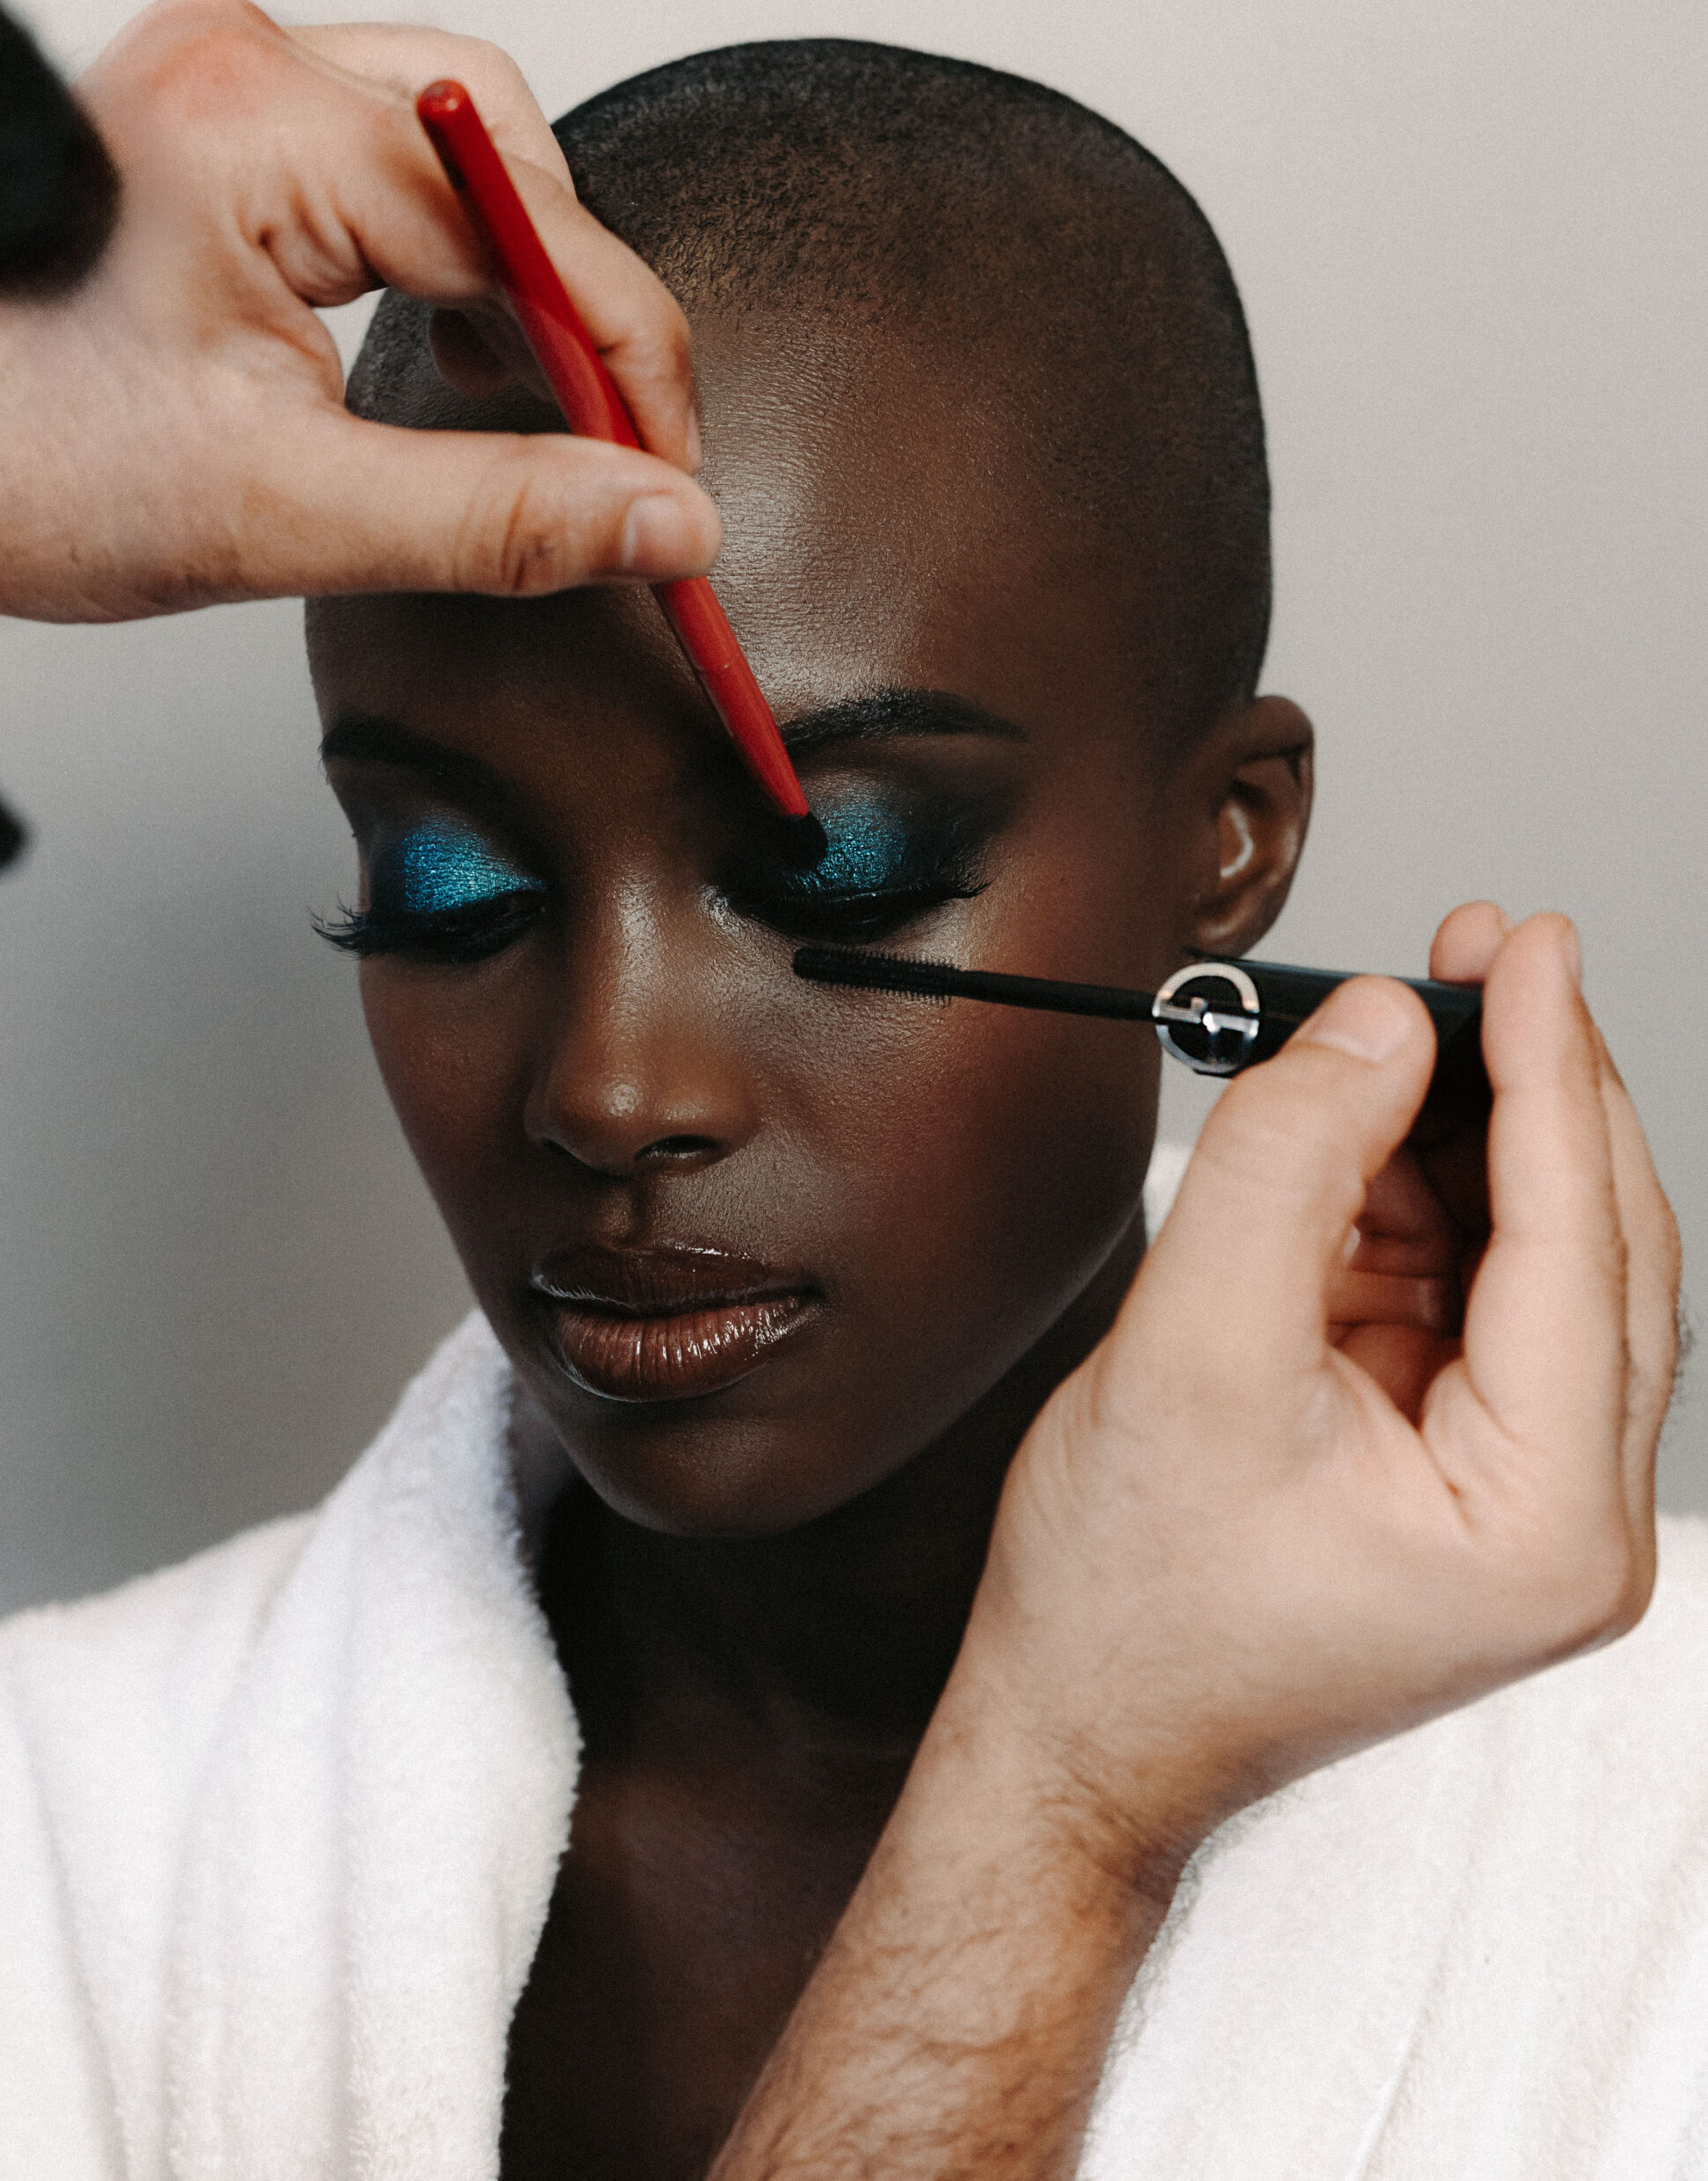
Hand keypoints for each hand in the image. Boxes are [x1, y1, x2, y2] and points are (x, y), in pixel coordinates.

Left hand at [0, 0, 719, 619]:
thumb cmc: (25, 463)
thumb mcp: (291, 515)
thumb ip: (501, 518)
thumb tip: (658, 520)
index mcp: (251, 131)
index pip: (532, 232)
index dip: (631, 368)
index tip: (671, 482)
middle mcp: (243, 69)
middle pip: (519, 159)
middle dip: (584, 315)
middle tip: (612, 455)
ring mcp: (232, 81)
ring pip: (475, 145)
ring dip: (525, 281)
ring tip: (528, 405)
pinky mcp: (230, 121)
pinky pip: (406, 157)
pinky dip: (460, 257)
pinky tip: (454, 350)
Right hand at [968, 904, 1679, 1863]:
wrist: (1079, 1729)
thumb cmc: (1126, 1605)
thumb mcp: (1188, 1357)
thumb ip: (1284, 1167)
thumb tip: (1372, 1026)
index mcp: (1548, 1525)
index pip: (1581, 1246)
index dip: (1550, 1070)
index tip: (1522, 945)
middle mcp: (1574, 1518)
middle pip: (1595, 1244)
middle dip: (1530, 1087)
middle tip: (1475, 955)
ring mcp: (1525, 1493)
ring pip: (1537, 1257)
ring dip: (1468, 1136)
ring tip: (1385, 1037)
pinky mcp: (1464, 1462)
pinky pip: (1468, 1292)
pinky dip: (1418, 1198)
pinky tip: (1362, 1135)